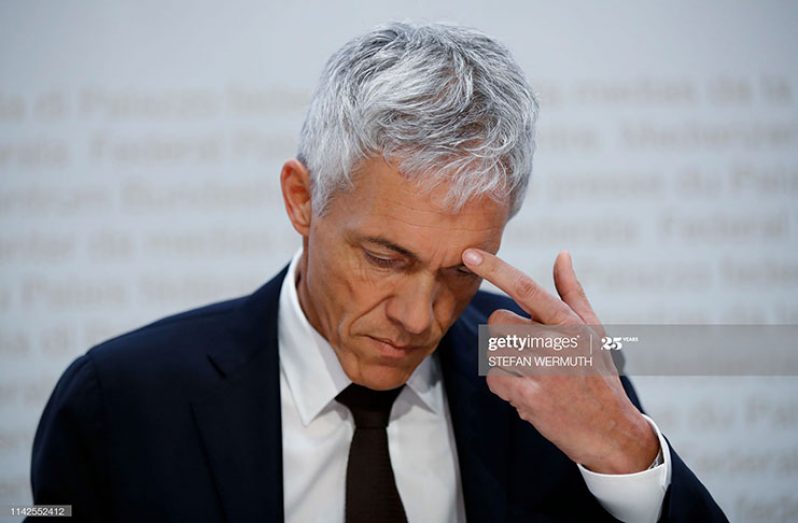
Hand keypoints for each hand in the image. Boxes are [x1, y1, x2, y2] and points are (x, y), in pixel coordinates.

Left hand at [462, 249, 658, 473]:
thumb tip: (561, 254)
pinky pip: (494, 379)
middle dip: (504, 334)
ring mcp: (544, 372)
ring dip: (504, 362)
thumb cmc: (598, 376)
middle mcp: (558, 343)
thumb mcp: (593, 331)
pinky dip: (503, 386)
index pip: (526, 288)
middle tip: (528, 351)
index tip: (469, 253)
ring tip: (532, 374)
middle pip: (497, 319)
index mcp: (571, 323)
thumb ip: (571, 293)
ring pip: (493, 350)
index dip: (495, 268)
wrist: (611, 433)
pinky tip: (526, 392)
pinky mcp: (531, 399)